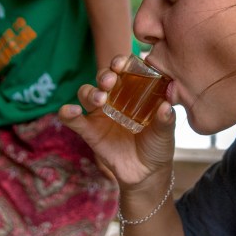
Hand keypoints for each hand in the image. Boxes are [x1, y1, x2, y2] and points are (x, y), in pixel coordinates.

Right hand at [59, 54, 175, 186]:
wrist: (147, 173)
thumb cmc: (158, 145)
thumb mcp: (165, 132)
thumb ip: (166, 119)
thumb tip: (167, 104)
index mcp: (133, 92)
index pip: (123, 70)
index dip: (120, 62)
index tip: (123, 63)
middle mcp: (114, 98)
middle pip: (103, 78)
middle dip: (104, 75)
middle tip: (110, 80)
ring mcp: (100, 114)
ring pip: (87, 93)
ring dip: (91, 92)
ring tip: (100, 99)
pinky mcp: (89, 131)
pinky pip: (74, 120)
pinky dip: (68, 112)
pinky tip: (70, 110)